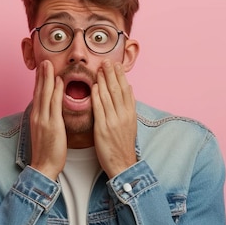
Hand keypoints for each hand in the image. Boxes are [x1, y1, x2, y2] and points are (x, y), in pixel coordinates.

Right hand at [29, 60, 66, 180]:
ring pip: (44, 94)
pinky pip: (54, 104)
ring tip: (48, 64)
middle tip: (44, 60)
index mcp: (37, 117)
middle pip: (38, 91)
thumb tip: (51, 112)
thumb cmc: (47, 152)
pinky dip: (55, 91)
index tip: (42, 69)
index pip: (38, 95)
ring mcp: (43, 120)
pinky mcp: (51, 125)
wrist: (44, 166)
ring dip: (47, 78)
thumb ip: (48, 120)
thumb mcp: (45, 132)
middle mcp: (38, 116)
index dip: (39, 81)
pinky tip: (58, 81)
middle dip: (41, 75)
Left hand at [91, 60, 137, 177]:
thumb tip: (129, 90)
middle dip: (112, 73)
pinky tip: (94, 86)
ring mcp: (114, 121)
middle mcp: (124, 115)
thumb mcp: (129, 124)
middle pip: (118, 90)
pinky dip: (98, 96)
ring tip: (100, 67)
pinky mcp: (104, 128)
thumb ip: (127, 107)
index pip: (127, 90)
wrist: (122, 164)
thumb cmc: (122, 145)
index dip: (121, 76)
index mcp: (130, 114)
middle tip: (107, 60)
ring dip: (104, 80)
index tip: (117, 64)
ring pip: (109, 96)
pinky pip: (100, 109)